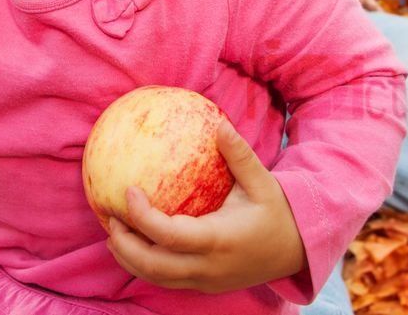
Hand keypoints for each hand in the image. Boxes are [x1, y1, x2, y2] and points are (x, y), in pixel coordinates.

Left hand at [105, 120, 305, 293]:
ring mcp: (206, 280)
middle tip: (109, 216)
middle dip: (125, 244)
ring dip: (129, 257)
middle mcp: (209, 267)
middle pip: (153, 266)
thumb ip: (239, 155)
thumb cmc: (277, 213)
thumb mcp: (262, 182)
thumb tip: (219, 123)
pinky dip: (145, 264)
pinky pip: (168, 280)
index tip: (128, 191)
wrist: (298, 252)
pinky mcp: (205, 285)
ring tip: (113, 230)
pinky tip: (133, 243)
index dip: (143, 217)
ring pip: (157, 278)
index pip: (169, 236)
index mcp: (219, 240)